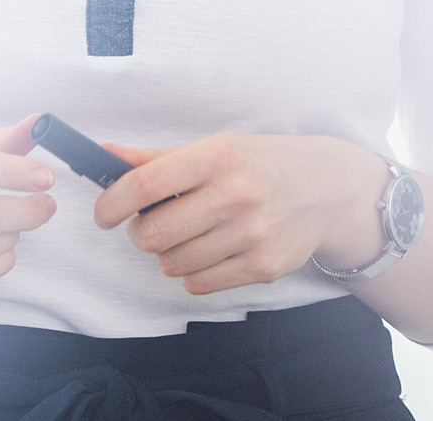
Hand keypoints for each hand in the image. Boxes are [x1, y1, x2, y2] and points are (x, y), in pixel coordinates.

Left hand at [92, 134, 390, 294]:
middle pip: (154, 233)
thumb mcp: (217, 147)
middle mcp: (235, 194)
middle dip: (142, 233)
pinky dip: (193, 274)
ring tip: (188, 236)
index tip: (104, 213)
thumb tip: (105, 155)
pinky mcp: (264, 267)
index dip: (112, 203)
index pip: (146, 184)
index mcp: (218, 156)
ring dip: (168, 254)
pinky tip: (209, 252)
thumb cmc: (262, 163)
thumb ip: (159, 158)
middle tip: (152, 225)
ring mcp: (252, 234)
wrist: (328, 188)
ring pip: (173, 264)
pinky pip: (200, 285)